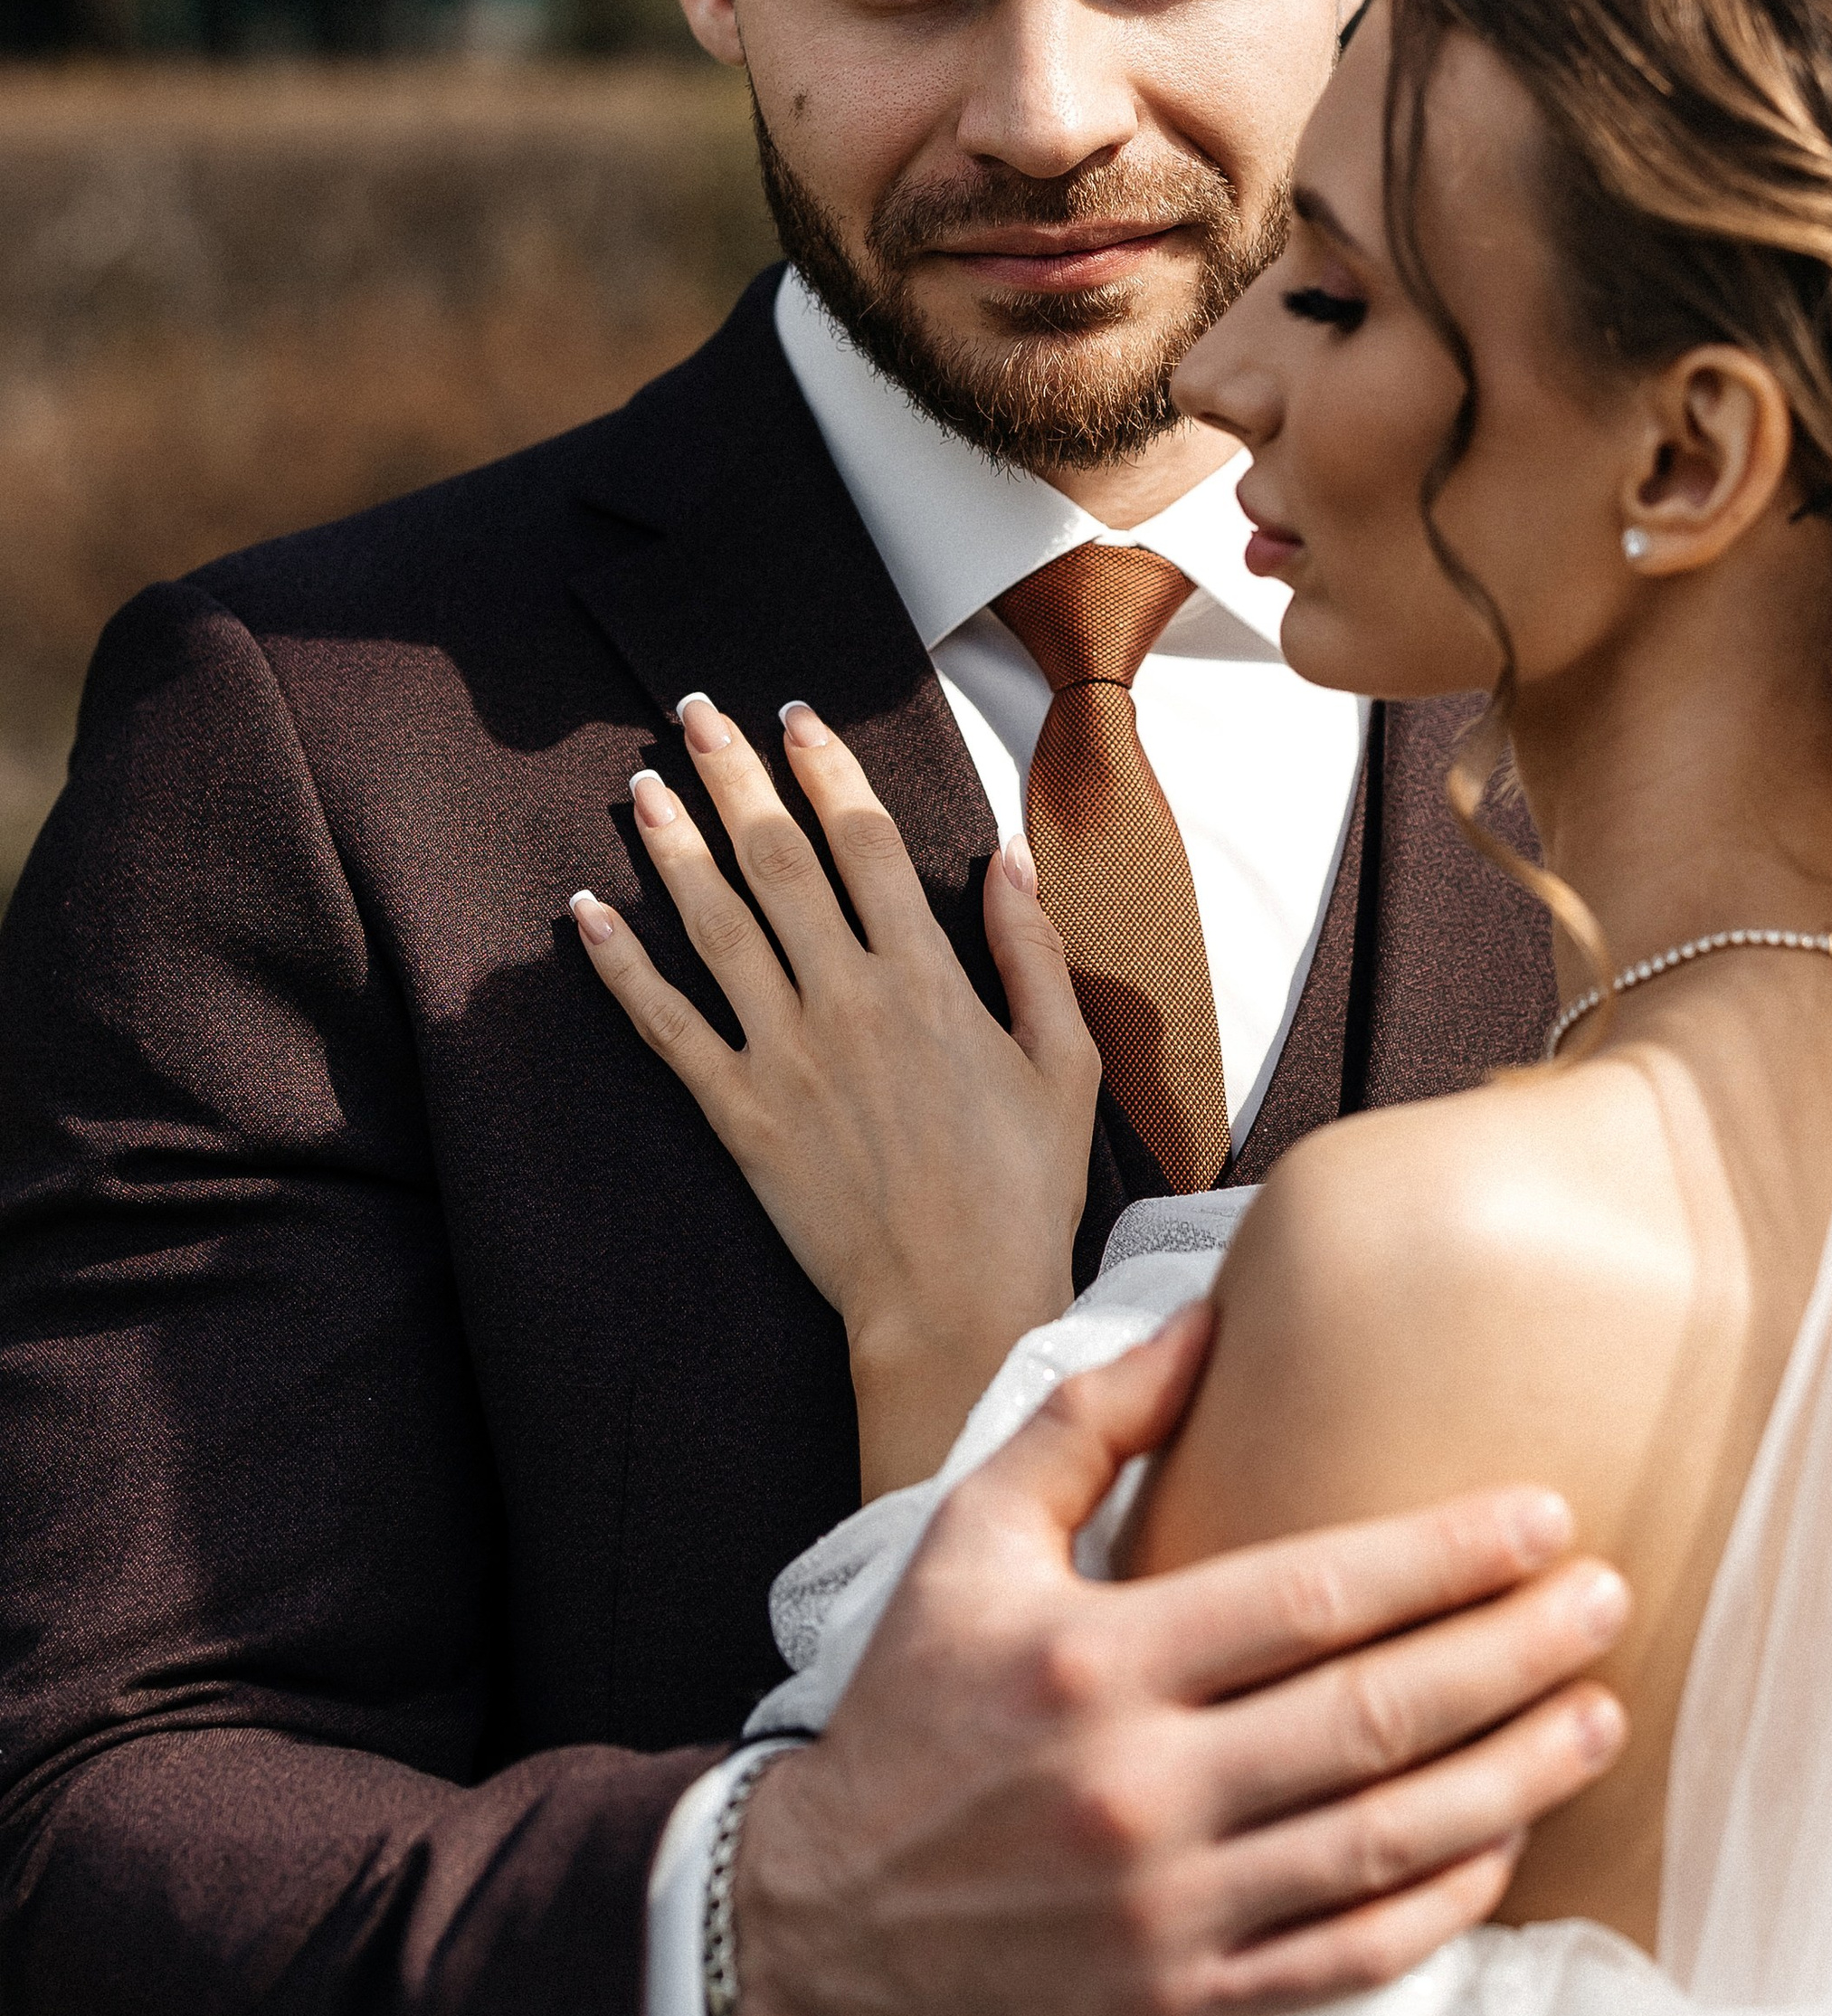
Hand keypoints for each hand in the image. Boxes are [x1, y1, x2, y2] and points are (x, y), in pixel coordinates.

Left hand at [572, 691, 1100, 1488]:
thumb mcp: (1062, 1061)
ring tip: (643, 783)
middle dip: (735, 775)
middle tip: (697, 710)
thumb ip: (1033, 950)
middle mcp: (849, 1000)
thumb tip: (1009, 855)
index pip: (865, 842)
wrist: (957, 1305)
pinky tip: (584, 915)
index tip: (798, 716)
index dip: (827, 769)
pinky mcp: (741, 1115)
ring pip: (714, 924)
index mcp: (929, 979)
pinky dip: (620, 968)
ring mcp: (786, 1056)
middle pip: (777, 859)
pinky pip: (666, 1027)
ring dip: (672, 846)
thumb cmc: (1022, 1191)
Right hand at [729, 1311, 1630, 2015]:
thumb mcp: (970, 1536)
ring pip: (1384, 1841)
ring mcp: (1169, 1909)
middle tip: (1606, 1601)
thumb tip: (1216, 1319)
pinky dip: (1443, 1903)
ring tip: (1599, 1716)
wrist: (820, 1919)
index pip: (1313, 1596)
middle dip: (1514, 1652)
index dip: (1445, 1556)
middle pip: (1376, 1713)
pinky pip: (1349, 1958)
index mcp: (1097, 1660)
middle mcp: (1141, 1788)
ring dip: (1513, 1776)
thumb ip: (1094, 1421)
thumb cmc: (914, 1706)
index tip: (1542, 1518)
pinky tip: (1507, 1847)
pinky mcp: (1181, 2005)